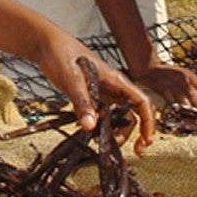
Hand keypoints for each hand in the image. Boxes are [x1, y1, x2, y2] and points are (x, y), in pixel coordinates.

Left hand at [33, 33, 155, 154]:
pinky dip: (101, 126)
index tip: (147, 140)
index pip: (142, 102)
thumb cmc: (61, 54)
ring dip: (116, 131)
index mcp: (115, 80)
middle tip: (132, 150)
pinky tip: (90, 132)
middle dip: (134, 132)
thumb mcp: (71, 78)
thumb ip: (81, 102)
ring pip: (117, 115)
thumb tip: (89, 126)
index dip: (148, 122)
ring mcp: (102, 91)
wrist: (47, 45)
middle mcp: (113, 86)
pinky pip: (102, 113)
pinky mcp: (90, 95)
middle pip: (132, 113)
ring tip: (102, 143)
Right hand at [133, 48, 196, 119]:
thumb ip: (192, 89)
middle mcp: (182, 78)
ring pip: (183, 99)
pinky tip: (180, 115)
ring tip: (196, 118)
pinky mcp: (161, 88)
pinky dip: (176, 108)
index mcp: (189, 76)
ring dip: (190, 109)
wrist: (149, 68)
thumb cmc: (168, 76)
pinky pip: (170, 100)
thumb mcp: (183, 78)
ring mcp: (171, 83)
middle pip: (194, 95)